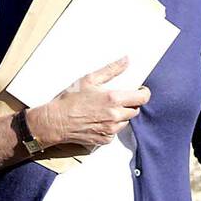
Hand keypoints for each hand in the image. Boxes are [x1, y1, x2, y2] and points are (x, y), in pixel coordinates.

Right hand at [28, 56, 150, 150]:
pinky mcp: (105, 140)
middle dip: (130, 104)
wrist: (56, 122)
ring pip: (125, 122)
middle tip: (118, 99)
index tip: (140, 91)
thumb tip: (126, 61)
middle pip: (135, 110)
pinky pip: (115, 132)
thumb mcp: (90, 79)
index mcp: (113, 99)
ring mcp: (110, 130)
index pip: (142, 98)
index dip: (143, 93)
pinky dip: (111, 126)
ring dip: (121, 115)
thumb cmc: (70, 100)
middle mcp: (114, 116)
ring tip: (105, 109)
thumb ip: (111, 70)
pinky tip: (99, 120)